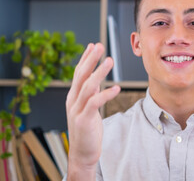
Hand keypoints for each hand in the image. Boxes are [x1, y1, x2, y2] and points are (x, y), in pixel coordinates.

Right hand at [66, 43, 119, 178]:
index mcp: (74, 96)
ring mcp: (77, 110)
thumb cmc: (87, 129)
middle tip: (99, 46)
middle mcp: (73, 100)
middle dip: (90, 59)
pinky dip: (105, 94)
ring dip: (99, 72)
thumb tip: (97, 79)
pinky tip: (116, 88)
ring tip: (109, 60)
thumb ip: (91, 93)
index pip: (78, 73)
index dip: (85, 59)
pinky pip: (95, 103)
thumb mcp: (88, 107)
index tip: (92, 45)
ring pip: (88, 87)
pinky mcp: (84, 120)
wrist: (83, 152)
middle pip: (81, 75)